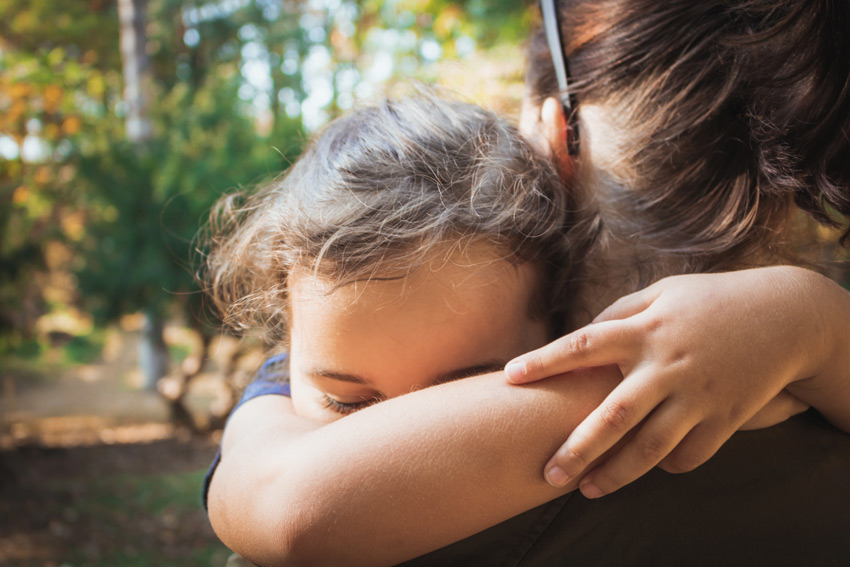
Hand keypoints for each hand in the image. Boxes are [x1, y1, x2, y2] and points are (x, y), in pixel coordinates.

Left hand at [505, 267, 821, 497]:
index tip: (509, 377)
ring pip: (651, 447)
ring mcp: (698, 394)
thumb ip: (620, 313)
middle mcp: (667, 364)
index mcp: (646, 329)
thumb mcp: (663, 293)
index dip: (544, 361)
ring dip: (617, 473)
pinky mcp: (725, 416)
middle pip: (613, 415)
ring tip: (588, 490)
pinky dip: (668, 465)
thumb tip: (582, 335)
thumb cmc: (711, 300)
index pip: (583, 345)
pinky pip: (690, 454)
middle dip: (577, 448)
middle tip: (547, 474)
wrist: (786, 315)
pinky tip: (650, 468)